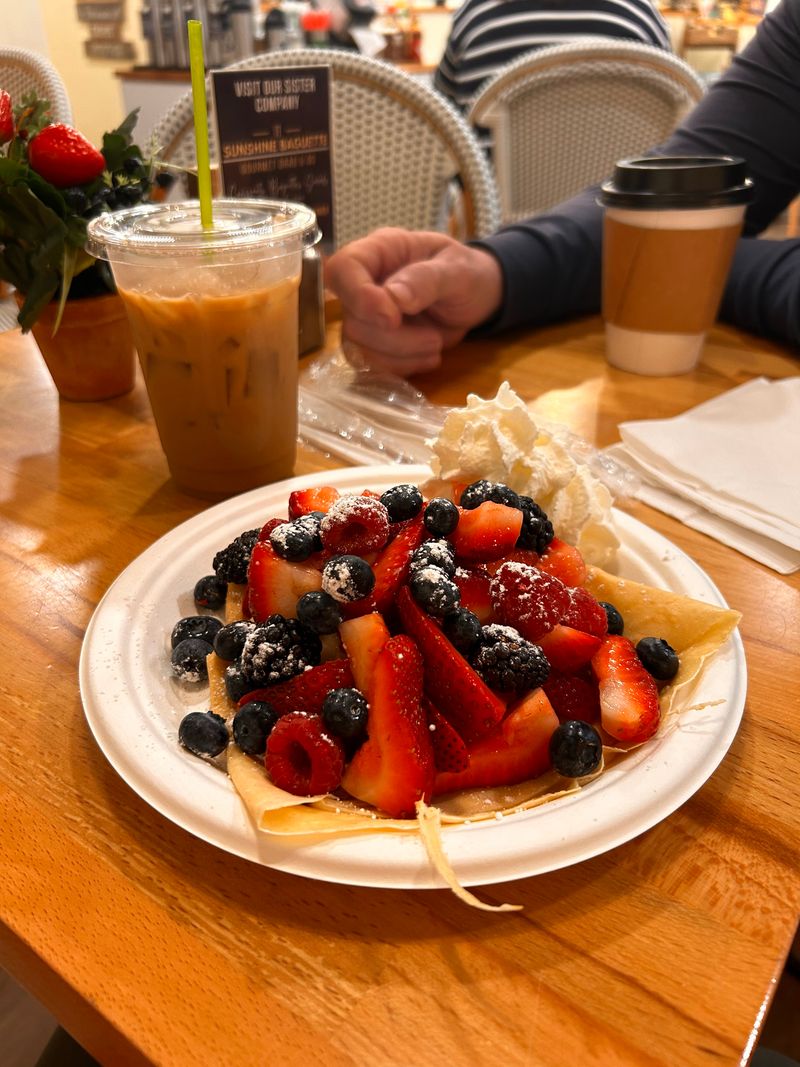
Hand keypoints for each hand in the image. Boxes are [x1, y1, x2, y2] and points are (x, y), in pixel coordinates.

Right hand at [324, 228, 503, 374]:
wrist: (478, 299)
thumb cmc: (467, 274)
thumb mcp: (457, 270)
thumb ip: (426, 279)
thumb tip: (395, 297)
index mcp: (380, 252)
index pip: (342, 269)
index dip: (359, 297)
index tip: (392, 318)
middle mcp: (365, 284)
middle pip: (351, 319)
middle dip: (394, 337)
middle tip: (434, 338)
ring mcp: (367, 317)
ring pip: (358, 348)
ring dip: (400, 356)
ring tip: (435, 346)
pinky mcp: (375, 346)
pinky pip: (372, 367)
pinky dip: (402, 368)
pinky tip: (427, 358)